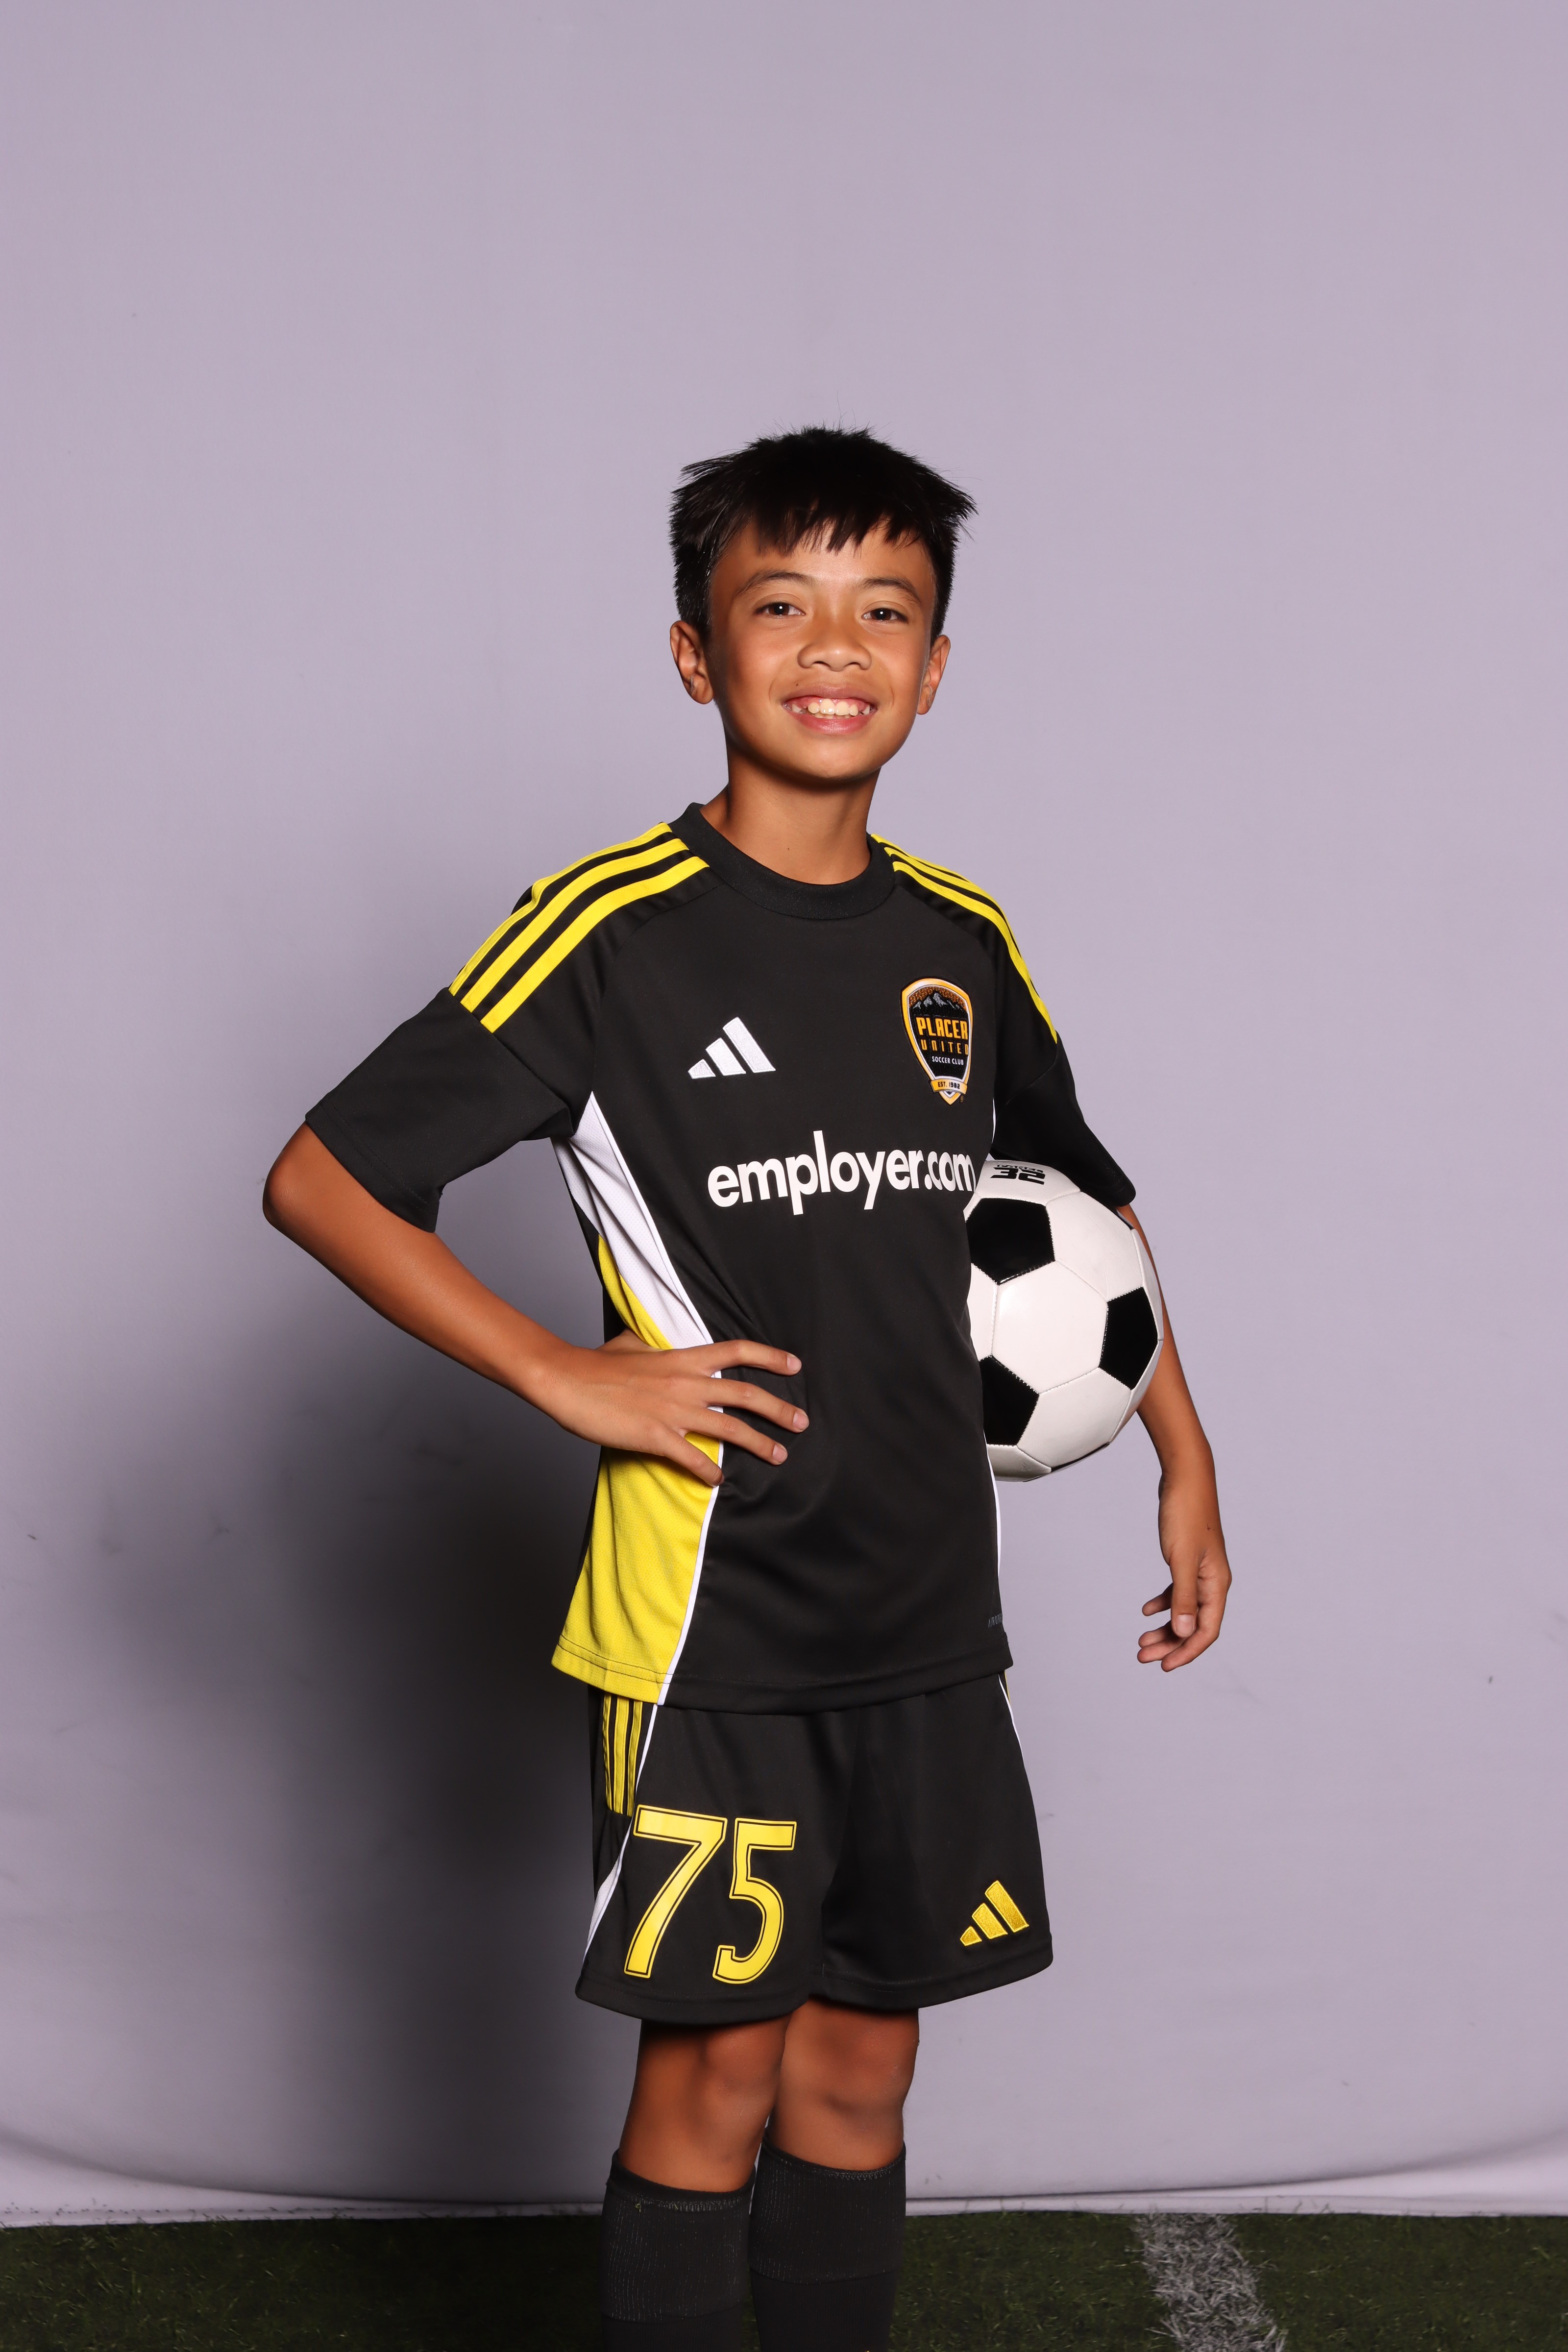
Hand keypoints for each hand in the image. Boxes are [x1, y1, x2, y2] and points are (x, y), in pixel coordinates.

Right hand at [527, 1330, 805, 1488]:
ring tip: (779, 1456)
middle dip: (778, 1409)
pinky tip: (720, 1480)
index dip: (770, 1357)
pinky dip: (710, 1471)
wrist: (567, 1379)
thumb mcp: (633, 1343)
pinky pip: (693, 1458)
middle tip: (802, 1422)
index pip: (737, 1350)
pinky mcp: (656, 1437)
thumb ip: (656, 1345)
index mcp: (683, 1357)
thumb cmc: (597, 1363)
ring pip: (729, 1429)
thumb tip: (658, 1340)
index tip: (795, 1365)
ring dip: (759, 1444)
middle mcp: (686, 1383)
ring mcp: (673, 1411)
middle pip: (744, 1395)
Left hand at [1138, 1462, 1230, 1668]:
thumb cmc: (1185, 1514)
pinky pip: (1178, 1591)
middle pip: (1194, 1625)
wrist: (1185, 1478)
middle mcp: (1213, 1582)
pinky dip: (1164, 1603)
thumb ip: (1183, 1597)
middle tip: (1142, 1656)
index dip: (1186, 1652)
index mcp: (1217, 1585)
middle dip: (1170, 1644)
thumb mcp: (1181, 1559)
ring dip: (1165, 1627)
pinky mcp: (1189, 1560)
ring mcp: (1201, 1571)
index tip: (1163, 1666)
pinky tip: (1146, 1610)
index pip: (1206, 1631)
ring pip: (1184, 1610)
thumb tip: (1185, 1632)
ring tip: (1141, 1640)